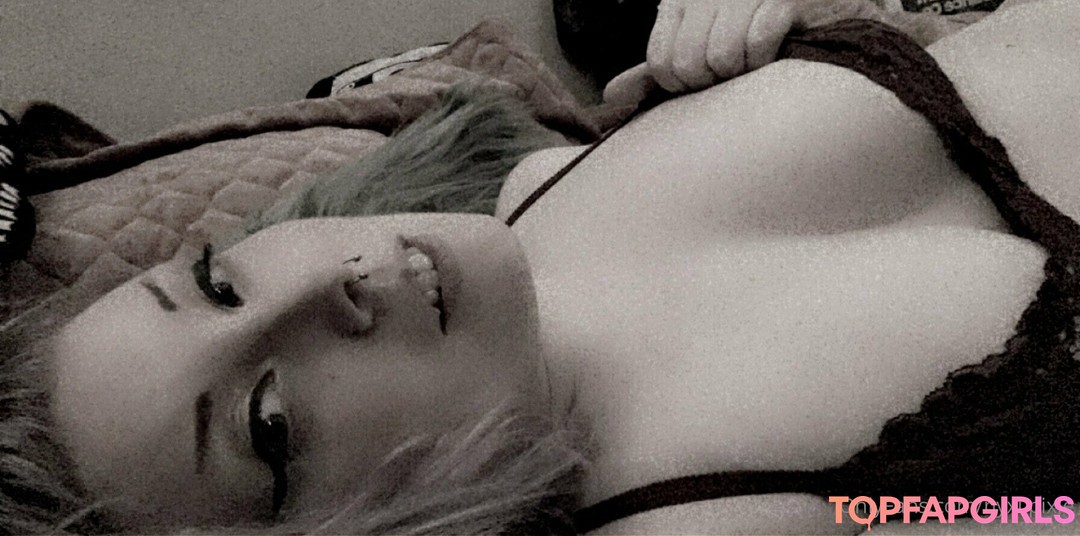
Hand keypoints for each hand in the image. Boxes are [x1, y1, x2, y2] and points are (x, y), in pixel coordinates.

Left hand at [604, 0, 884, 105]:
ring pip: (723, 56)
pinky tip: (780, 51)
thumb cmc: (753, 32)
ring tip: (758, 62)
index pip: (661, 61)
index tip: (705, 82)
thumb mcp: (698, 43)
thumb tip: (611, 97)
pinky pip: (760, 42)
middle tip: (735, 74)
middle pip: (689, 64)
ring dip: (744, 72)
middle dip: (713, 82)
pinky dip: (770, 57)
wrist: (823, 9)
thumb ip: (659, 68)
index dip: (682, 84)